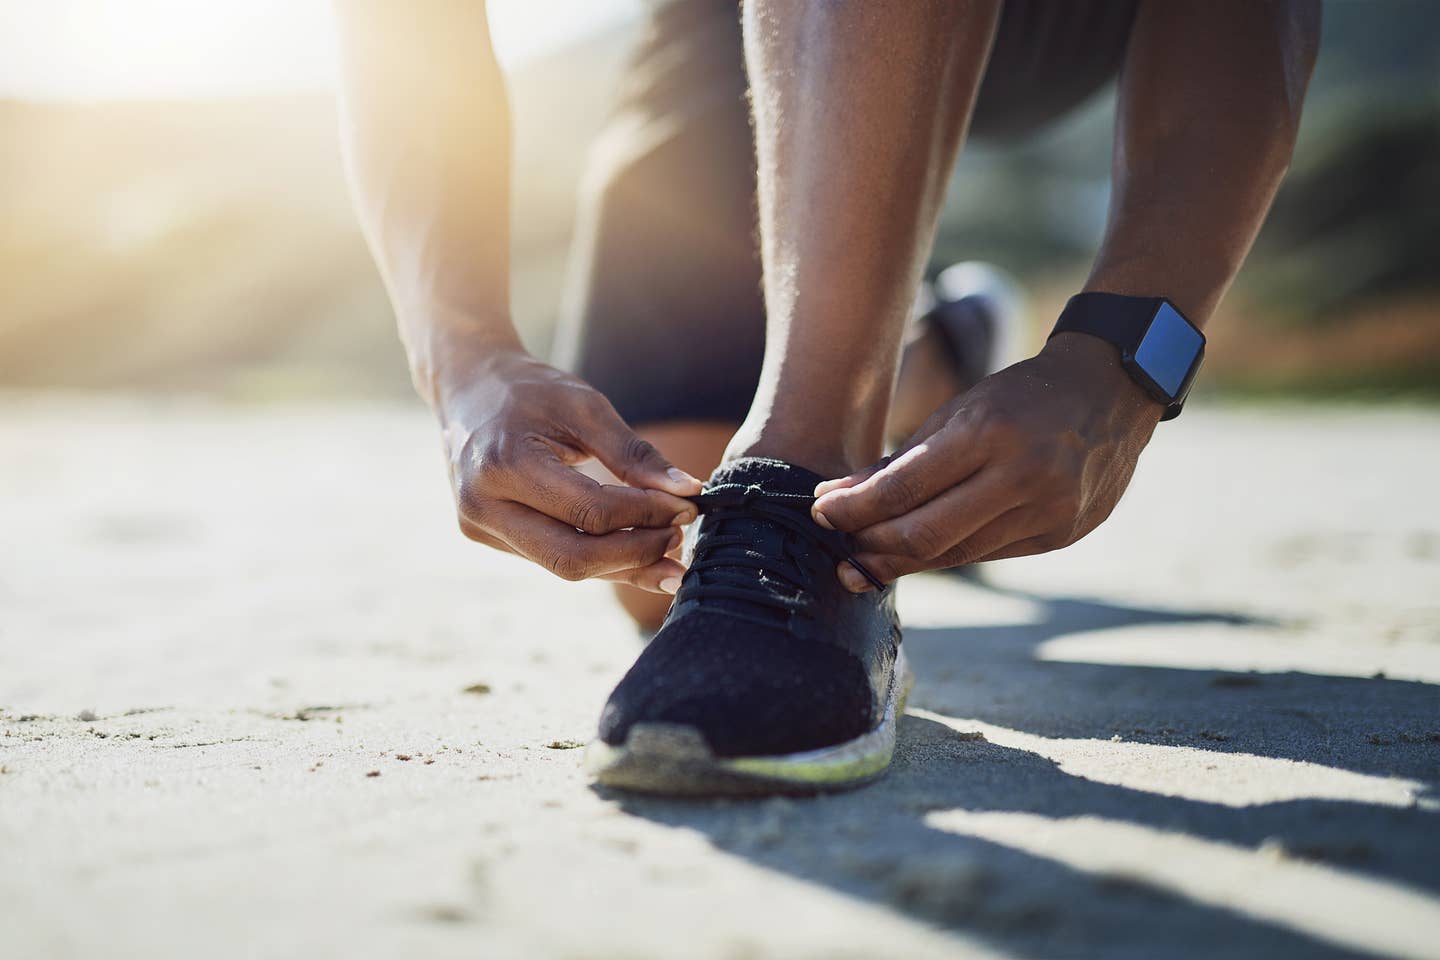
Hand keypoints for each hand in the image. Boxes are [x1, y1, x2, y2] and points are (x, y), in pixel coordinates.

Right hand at [439, 347, 701, 592]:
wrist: (467, 386)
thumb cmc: (530, 390)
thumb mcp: (585, 406)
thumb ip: (634, 453)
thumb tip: (689, 492)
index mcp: (504, 464)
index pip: (590, 511)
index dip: (645, 515)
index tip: (686, 505)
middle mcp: (483, 505)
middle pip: (574, 558)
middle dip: (636, 553)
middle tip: (679, 536)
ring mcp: (479, 527)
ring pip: (564, 566)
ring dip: (622, 564)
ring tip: (668, 549)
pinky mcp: (487, 536)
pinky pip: (552, 558)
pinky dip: (598, 559)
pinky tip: (636, 552)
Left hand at [811, 332, 1164, 590]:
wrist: (1112, 390)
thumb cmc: (1020, 397)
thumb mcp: (959, 412)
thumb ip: (898, 463)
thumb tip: (833, 499)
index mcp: (987, 433)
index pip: (903, 489)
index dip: (854, 510)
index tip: (820, 513)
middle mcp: (1023, 476)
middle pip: (926, 535)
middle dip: (872, 548)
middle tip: (840, 552)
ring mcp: (1049, 510)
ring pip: (957, 554)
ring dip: (905, 560)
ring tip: (868, 559)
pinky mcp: (1063, 534)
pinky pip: (989, 554)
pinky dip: (948, 554)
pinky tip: (921, 553)